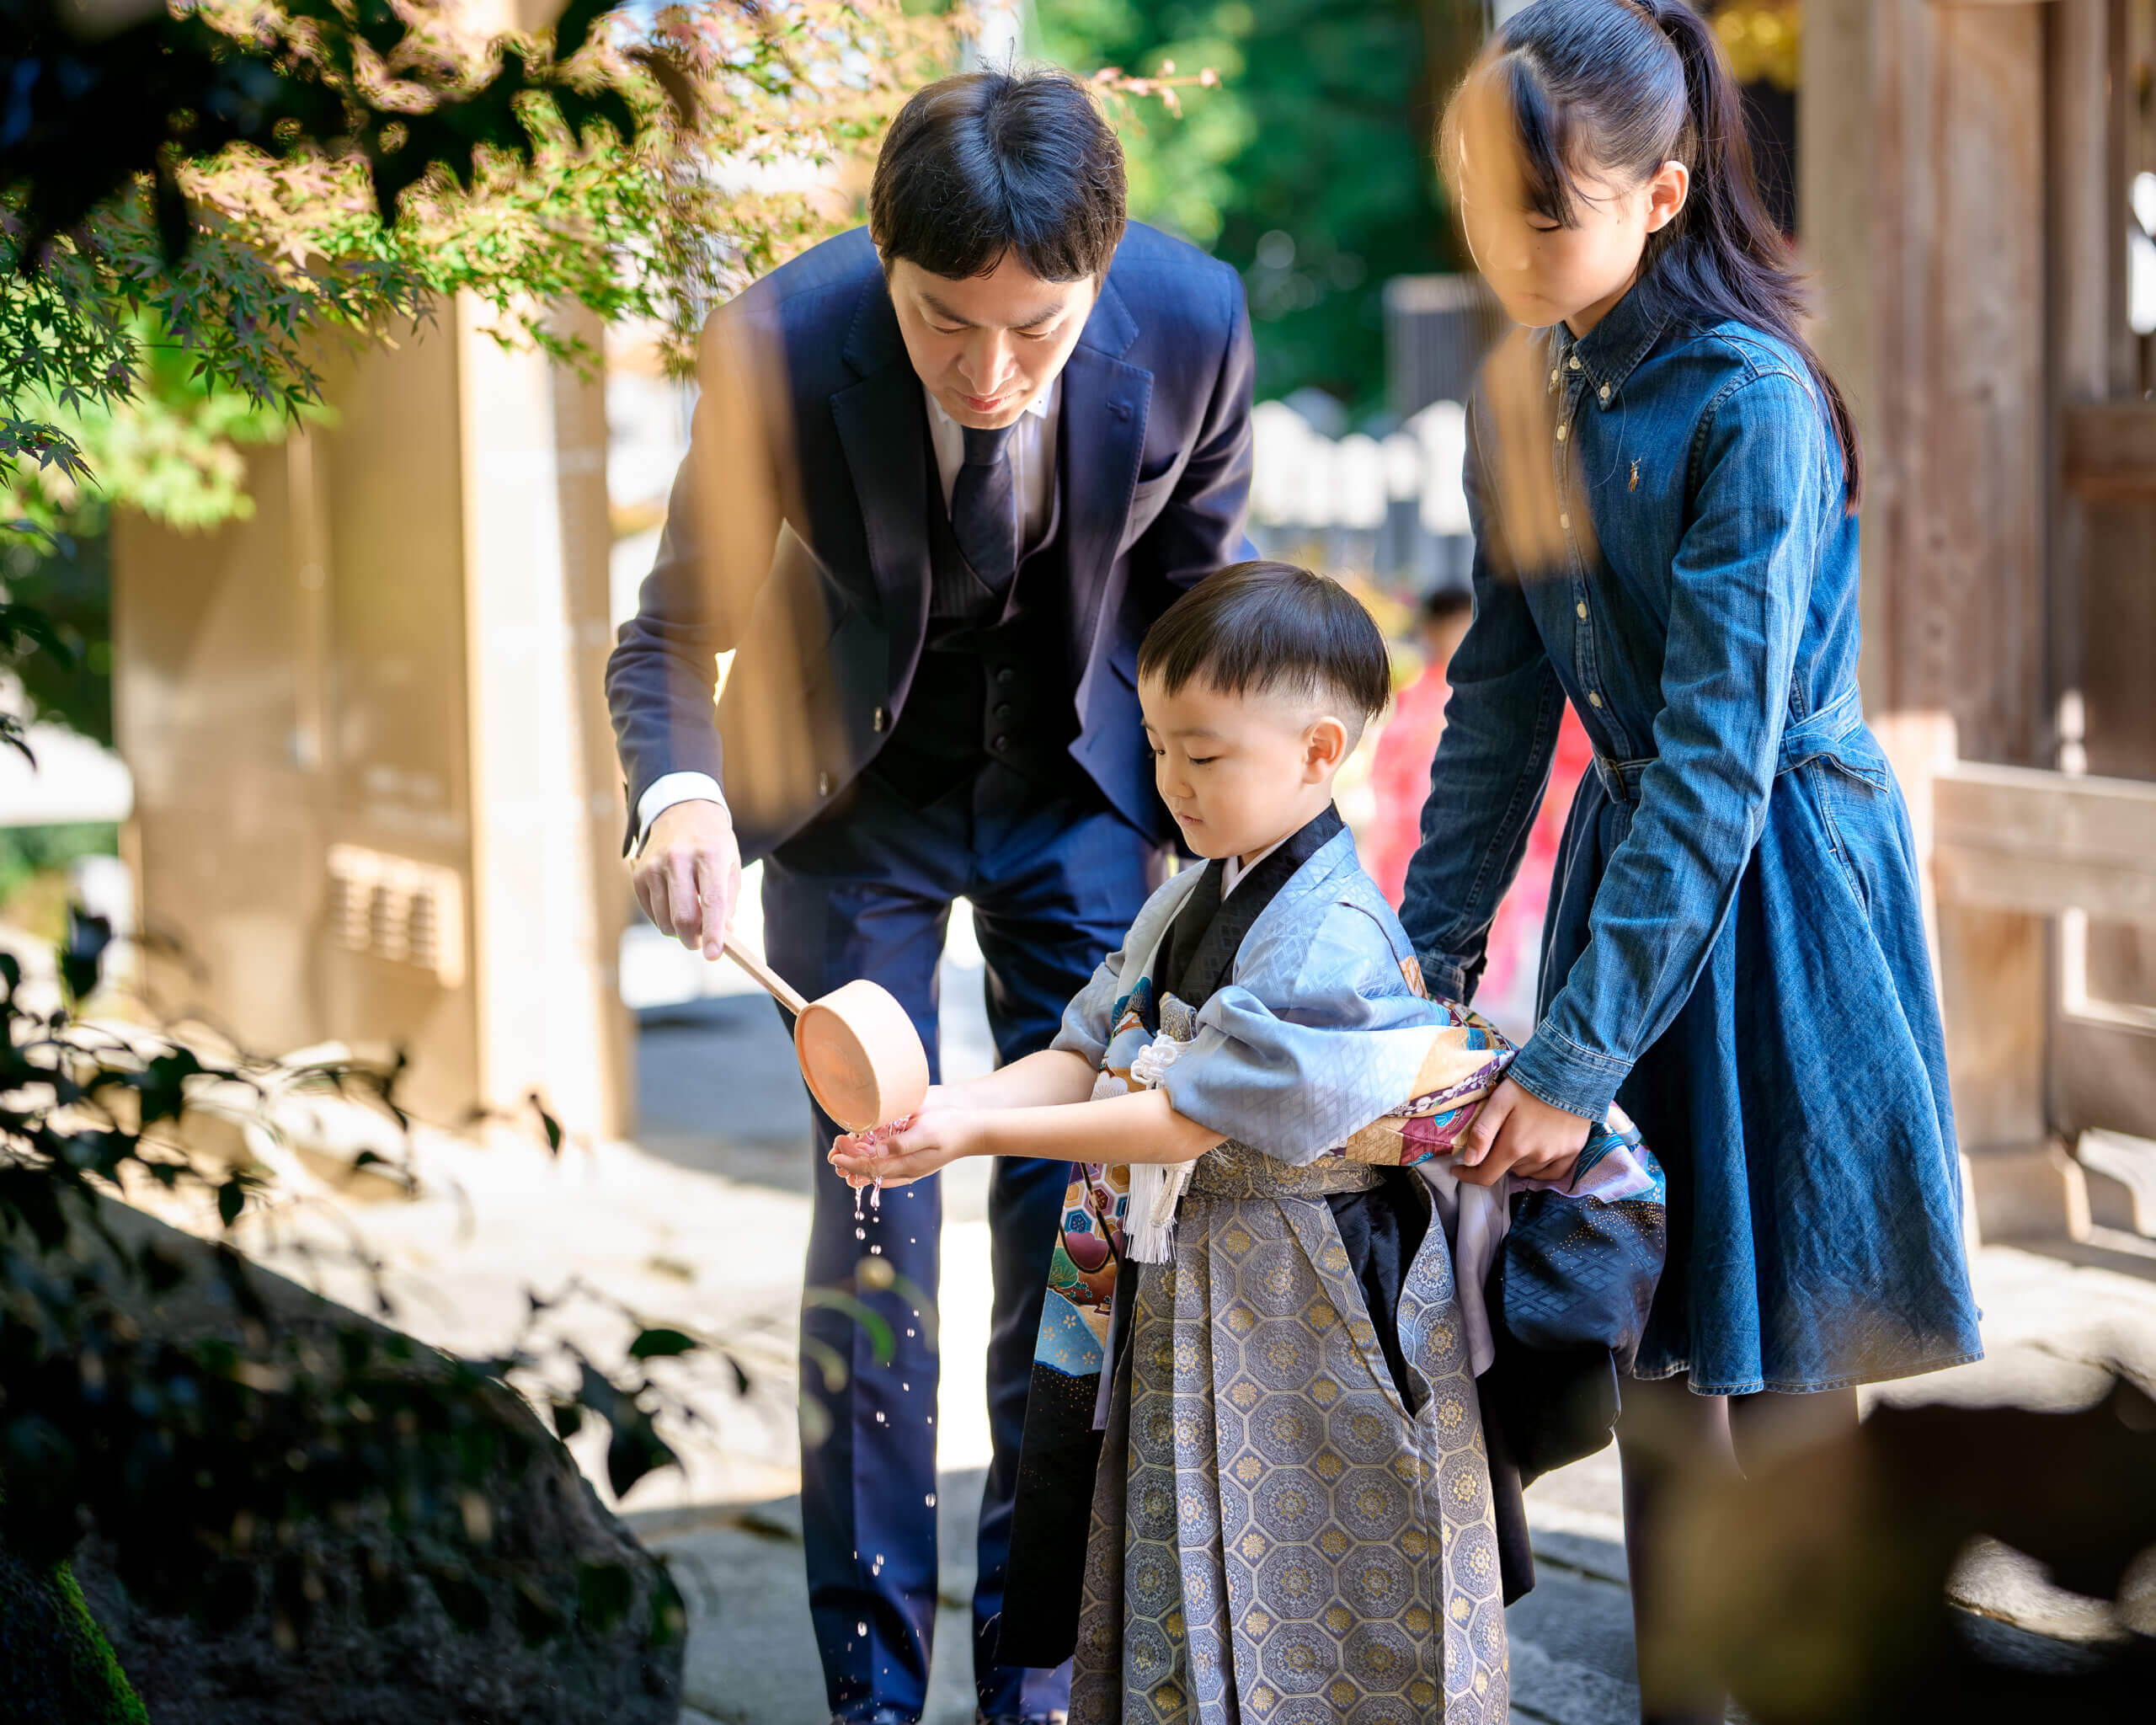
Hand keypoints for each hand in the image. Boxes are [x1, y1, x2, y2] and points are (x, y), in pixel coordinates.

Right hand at [633, 800, 740, 959]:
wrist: (682, 812)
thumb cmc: (713, 844)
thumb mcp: (731, 865)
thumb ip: (728, 901)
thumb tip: (721, 935)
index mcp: (710, 856)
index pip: (712, 902)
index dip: (714, 933)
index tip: (714, 955)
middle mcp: (679, 859)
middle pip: (682, 917)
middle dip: (694, 940)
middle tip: (701, 943)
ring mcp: (655, 865)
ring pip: (665, 919)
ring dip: (679, 931)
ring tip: (690, 920)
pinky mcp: (639, 873)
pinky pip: (651, 912)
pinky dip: (664, 919)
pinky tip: (674, 905)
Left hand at [828, 1103, 981, 1187]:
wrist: (974, 1131)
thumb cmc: (951, 1128)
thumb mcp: (927, 1131)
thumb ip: (902, 1142)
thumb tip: (878, 1149)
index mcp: (907, 1166)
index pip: (870, 1169)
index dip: (850, 1162)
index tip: (835, 1154)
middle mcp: (905, 1170)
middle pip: (869, 1172)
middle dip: (849, 1161)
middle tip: (836, 1146)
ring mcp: (909, 1166)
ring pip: (876, 1170)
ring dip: (857, 1159)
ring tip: (843, 1145)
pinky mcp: (912, 1159)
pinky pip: (886, 1164)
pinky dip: (870, 1156)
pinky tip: (863, 1144)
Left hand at [1455, 1077, 1591, 1187]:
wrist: (1571, 1073)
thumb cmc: (1531, 1084)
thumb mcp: (1499, 1101)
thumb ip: (1483, 1132)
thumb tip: (1469, 1161)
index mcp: (1515, 1146)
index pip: (1486, 1176)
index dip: (1469, 1176)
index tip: (1459, 1169)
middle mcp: (1536, 1157)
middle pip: (1507, 1170)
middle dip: (1497, 1158)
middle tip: (1499, 1135)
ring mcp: (1557, 1156)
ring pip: (1528, 1170)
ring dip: (1518, 1161)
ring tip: (1520, 1136)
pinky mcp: (1573, 1152)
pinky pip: (1552, 1172)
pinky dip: (1540, 1167)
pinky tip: (1537, 1151)